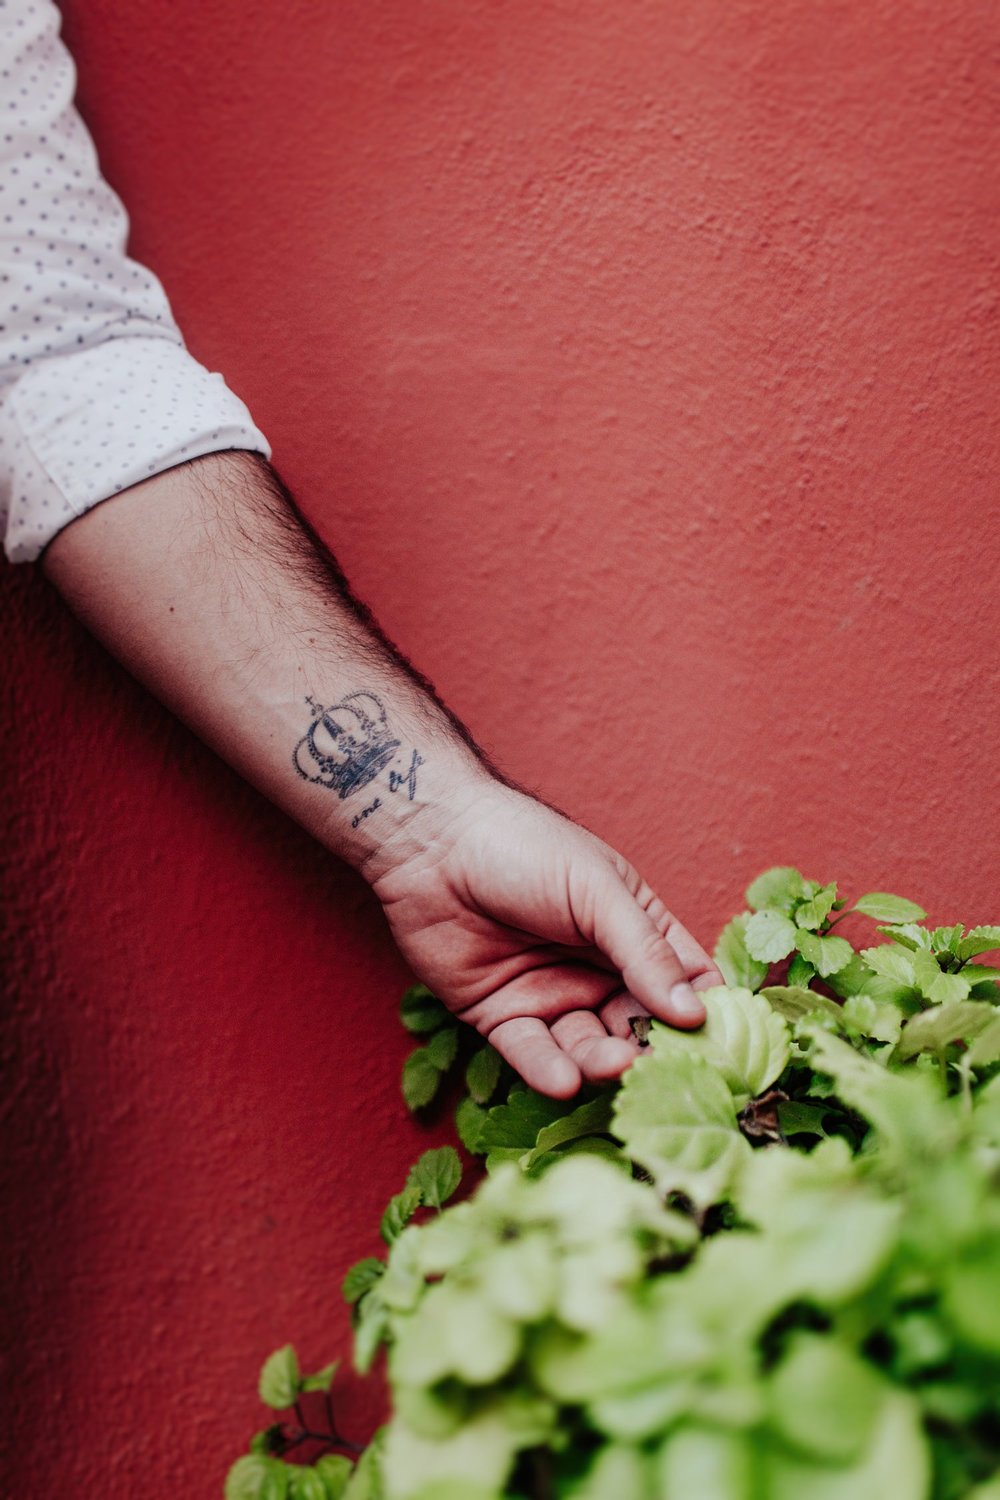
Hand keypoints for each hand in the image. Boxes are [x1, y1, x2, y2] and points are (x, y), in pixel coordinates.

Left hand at [370, 782, 722, 1097]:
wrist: (432, 844)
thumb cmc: (522, 847)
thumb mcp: (596, 890)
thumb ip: (644, 950)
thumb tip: (694, 1012)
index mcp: (634, 929)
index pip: (686, 980)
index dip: (705, 1013)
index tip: (723, 1048)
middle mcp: (599, 969)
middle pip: (640, 1024)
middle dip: (651, 1049)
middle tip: (662, 1072)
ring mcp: (552, 995)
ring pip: (588, 1045)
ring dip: (602, 1060)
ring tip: (612, 1064)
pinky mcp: (503, 1017)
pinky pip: (532, 1054)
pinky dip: (548, 1070)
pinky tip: (564, 1080)